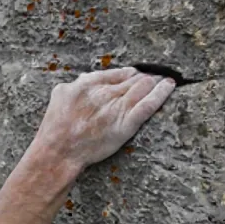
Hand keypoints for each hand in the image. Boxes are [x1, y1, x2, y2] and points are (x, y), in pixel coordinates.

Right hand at [35, 67, 175, 168]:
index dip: (129, 73)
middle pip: (132, 79)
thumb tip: (86, 78)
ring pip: (143, 88)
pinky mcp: (127, 124)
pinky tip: (169, 86)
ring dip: (156, 81)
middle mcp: (105, 93)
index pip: (116, 73)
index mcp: (88, 84)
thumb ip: (76, 84)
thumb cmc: (55, 127)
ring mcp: (117, 108)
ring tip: (165, 79)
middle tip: (156, 75)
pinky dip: (161, 93)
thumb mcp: (59, 95)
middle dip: (145, 76)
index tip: (135, 73)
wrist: (59, 151)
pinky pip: (149, 105)